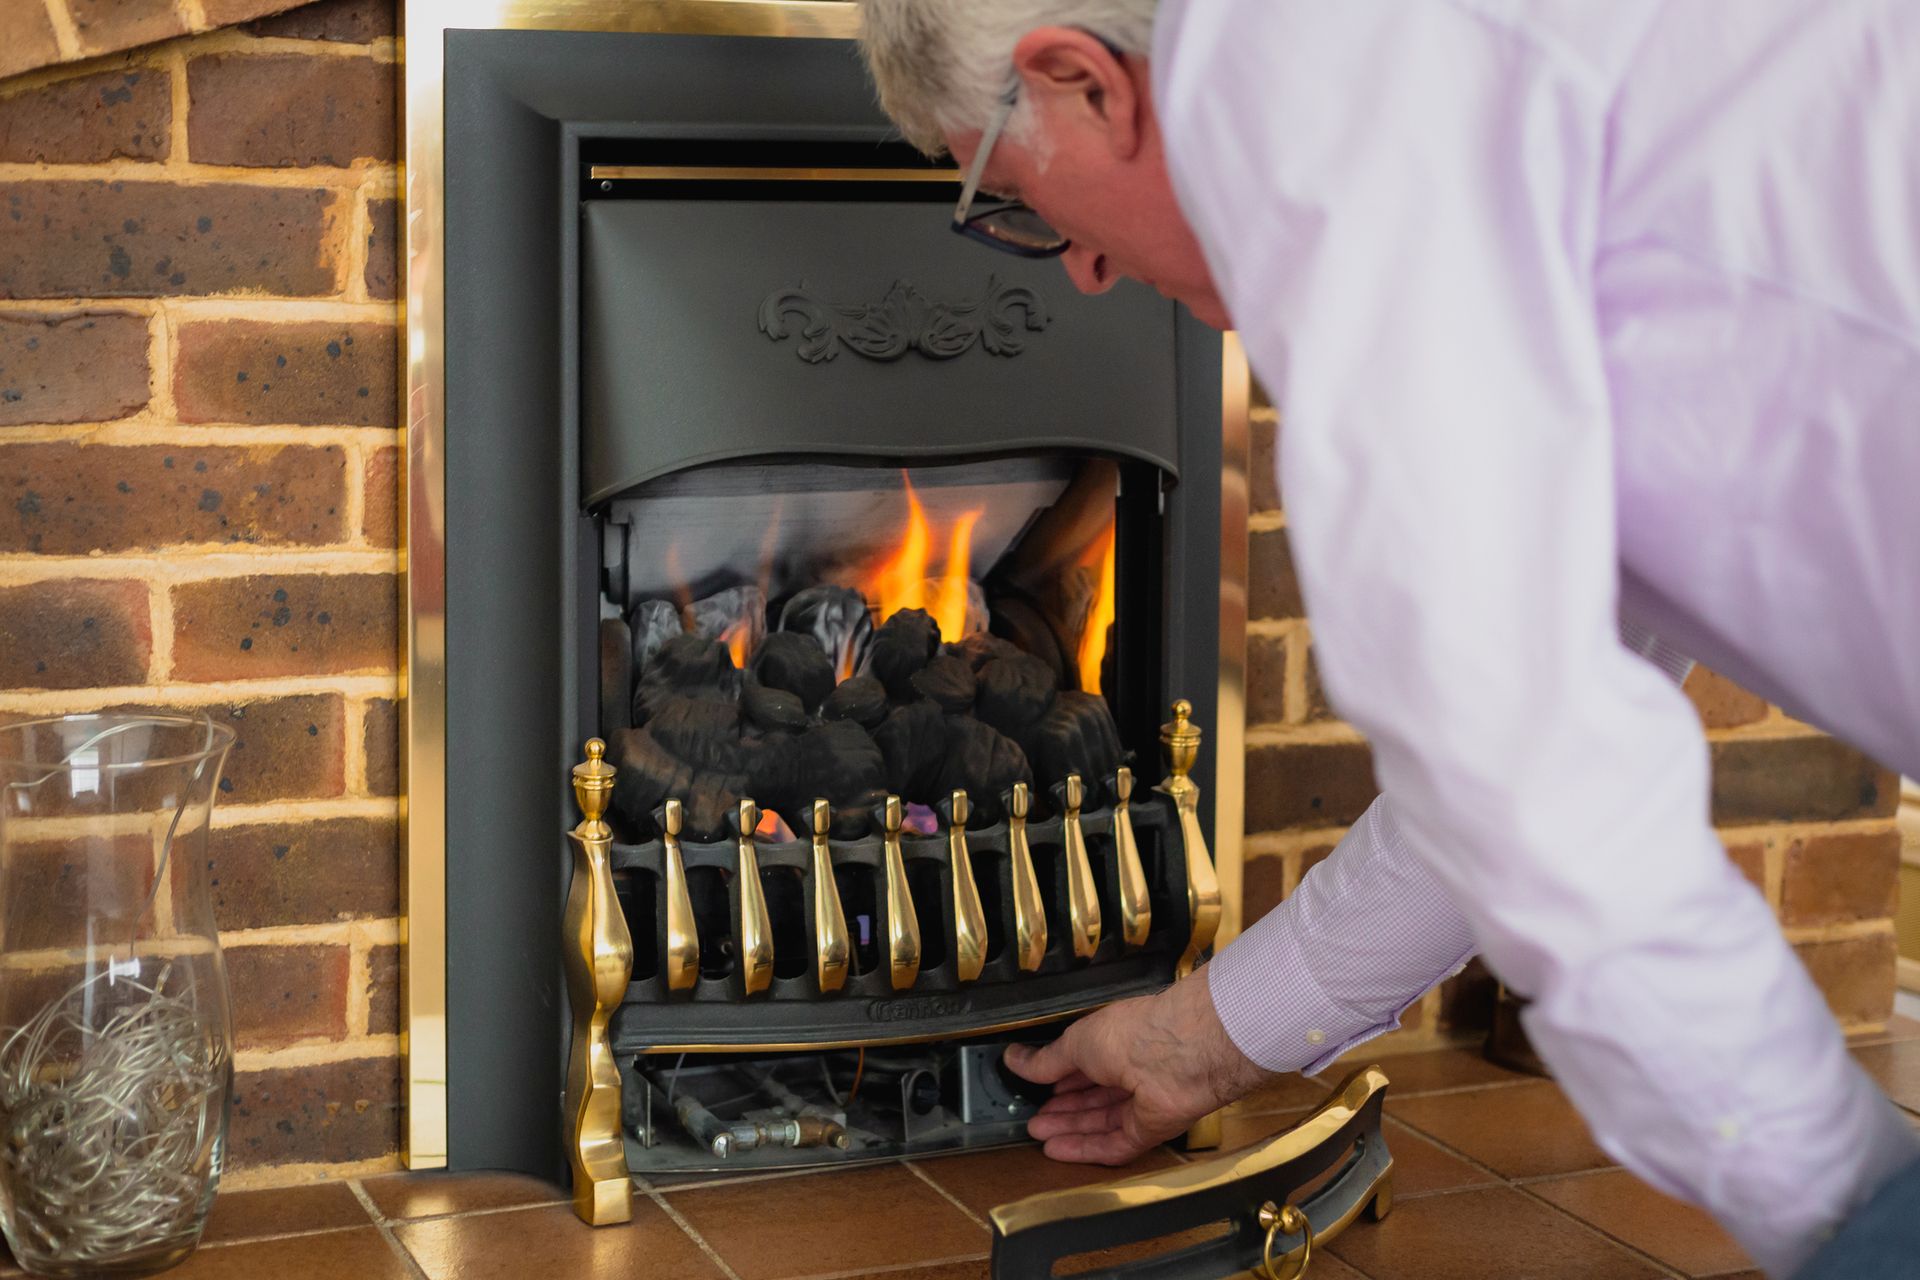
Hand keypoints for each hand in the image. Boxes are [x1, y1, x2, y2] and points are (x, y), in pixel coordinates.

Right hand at [1002, 966, 1270, 1163]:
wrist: (1179, 1055)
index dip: (1060, 1080)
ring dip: (1069, 1130)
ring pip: (1101, 1123)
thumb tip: (1012, 1058)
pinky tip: (1057, 1151)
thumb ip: (1047, 1059)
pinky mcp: (1151, 1131)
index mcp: (1117, 1043)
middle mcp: (1132, 1072)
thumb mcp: (1076, 1043)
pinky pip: (1115, 1145)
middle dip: (1062, 1110)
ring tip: (1038, 1135)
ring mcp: (1143, 1104)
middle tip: (1032, 1121)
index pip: (1085, 1066)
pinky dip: (1086, 1149)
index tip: (1035, 1091)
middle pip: (1092, 1099)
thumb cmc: (1130, 1034)